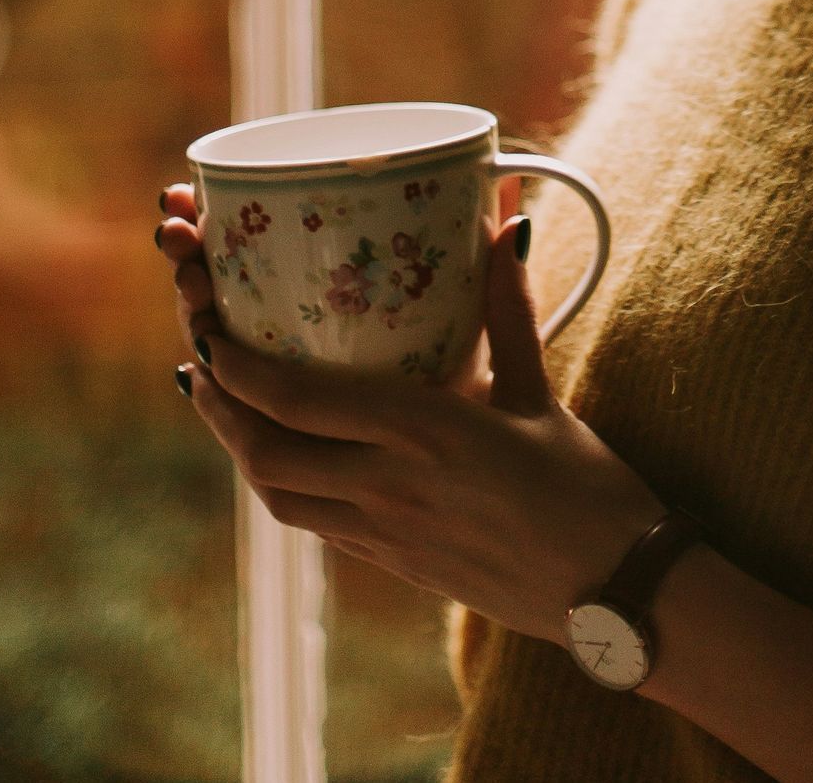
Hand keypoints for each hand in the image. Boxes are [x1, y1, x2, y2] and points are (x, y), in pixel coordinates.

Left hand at [155, 184, 665, 644]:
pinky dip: (280, 480)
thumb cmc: (583, 487)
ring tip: (222, 399)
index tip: (209, 323)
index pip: (297, 400)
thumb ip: (508, 306)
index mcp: (423, 434)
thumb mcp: (539, 389)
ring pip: (276, 494)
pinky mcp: (391, 563)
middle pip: (264, 451)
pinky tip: (283, 449)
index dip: (239, 365)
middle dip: (219, 403)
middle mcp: (387, 488)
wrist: (611, 590)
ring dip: (237, 446)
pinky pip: (311, 520)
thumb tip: (505, 221)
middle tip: (200, 355)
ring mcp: (383, 534)